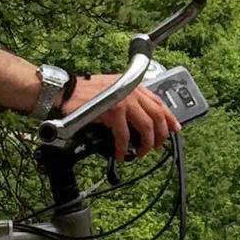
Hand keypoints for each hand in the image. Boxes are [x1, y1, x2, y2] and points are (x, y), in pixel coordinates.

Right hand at [63, 74, 180, 161]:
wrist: (64, 92)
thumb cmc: (84, 93)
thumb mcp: (113, 90)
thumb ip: (128, 100)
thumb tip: (139, 120)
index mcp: (133, 85)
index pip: (159, 102)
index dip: (169, 118)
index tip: (175, 129)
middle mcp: (132, 91)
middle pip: (157, 116)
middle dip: (160, 135)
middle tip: (155, 147)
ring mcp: (123, 100)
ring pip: (146, 126)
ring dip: (146, 144)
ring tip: (140, 153)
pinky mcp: (113, 111)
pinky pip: (124, 136)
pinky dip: (124, 148)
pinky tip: (121, 154)